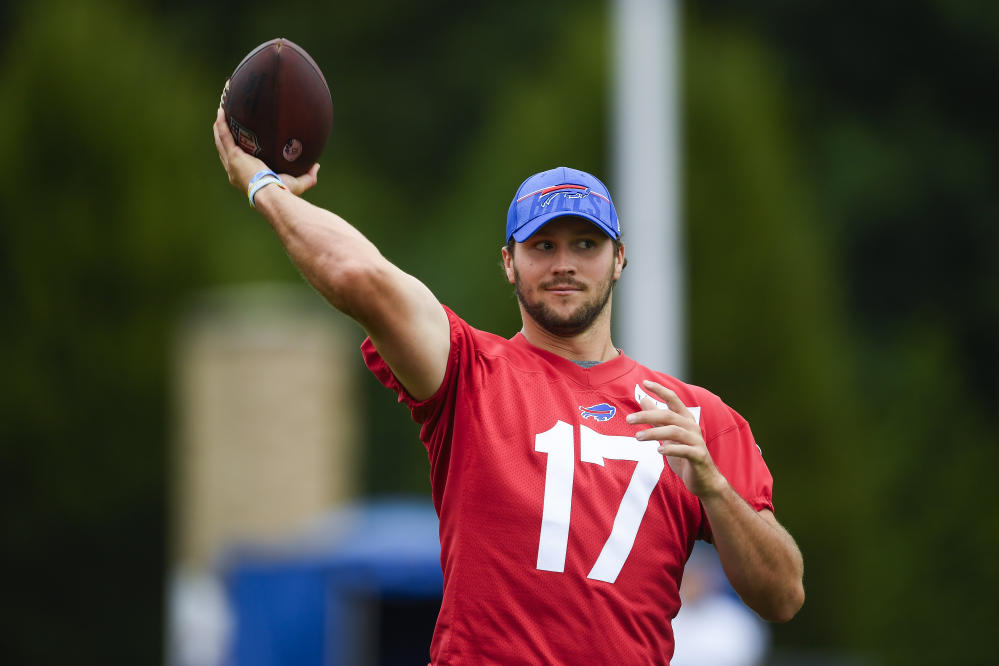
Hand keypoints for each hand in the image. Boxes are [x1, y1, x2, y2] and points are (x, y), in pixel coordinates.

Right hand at [213, 106, 318, 195]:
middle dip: (222, 137)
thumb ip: (308, 176)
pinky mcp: (234, 156)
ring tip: (220, 114)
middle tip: (223, 123)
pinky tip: (221, 112)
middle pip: (224, 151)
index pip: (236, 163)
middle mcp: (234, 171)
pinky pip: (224, 136)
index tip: (237, 142)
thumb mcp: (297, 184)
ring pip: (221, 142)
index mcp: (245, 178)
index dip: (234, 152)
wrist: (272, 194)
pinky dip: (221, 124)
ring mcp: (232, 163)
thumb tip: (316, 166)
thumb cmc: (283, 193)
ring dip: (219, 127)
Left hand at [626, 380, 725, 497]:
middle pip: (668, 415)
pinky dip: (672, 449)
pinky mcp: (699, 456)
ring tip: (637, 437)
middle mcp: (692, 426)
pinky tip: (659, 450)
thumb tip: (643, 399)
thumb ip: (657, 417)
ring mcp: (697, 441)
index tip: (644, 383)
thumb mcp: (668, 434)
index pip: (673, 399)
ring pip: (675, 432)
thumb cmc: (684, 454)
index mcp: (685, 418)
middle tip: (629, 419)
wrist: (704, 479)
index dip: (660, 390)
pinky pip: (685, 450)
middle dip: (647, 415)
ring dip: (654, 433)